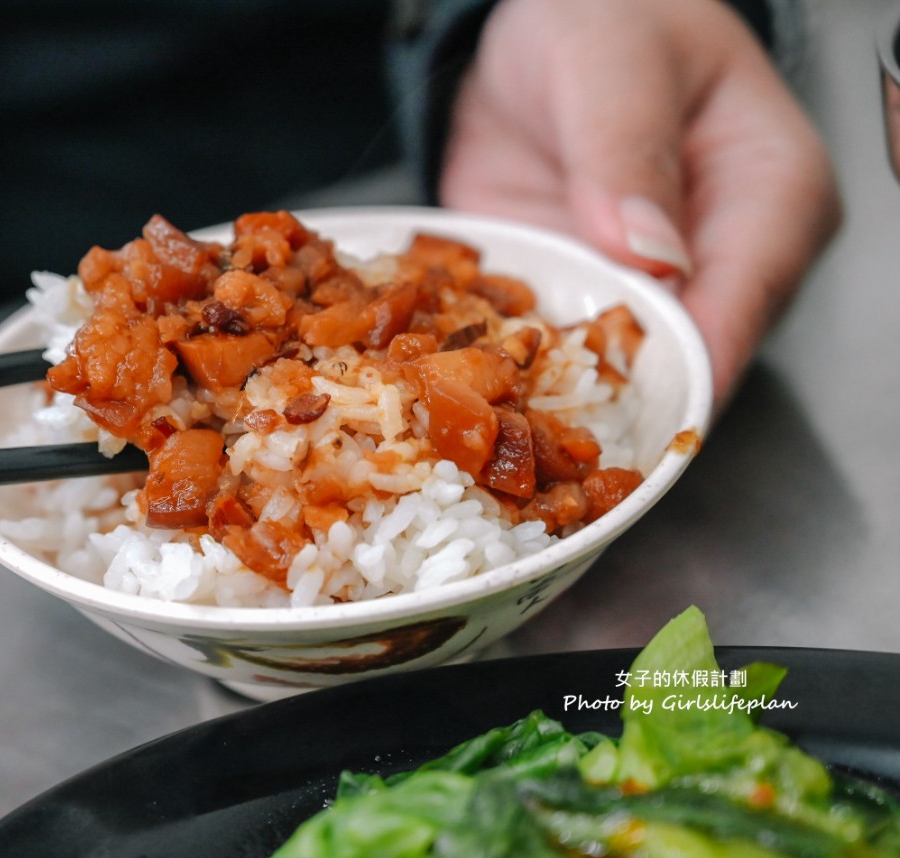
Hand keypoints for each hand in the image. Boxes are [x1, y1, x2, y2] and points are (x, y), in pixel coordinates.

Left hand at [440, 0, 840, 409]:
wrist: (538, 36)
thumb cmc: (604, 19)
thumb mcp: (609, 59)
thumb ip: (625, 146)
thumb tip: (649, 252)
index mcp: (772, 193)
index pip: (746, 300)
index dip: (692, 367)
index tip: (638, 416)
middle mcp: (721, 257)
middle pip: (686, 358)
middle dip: (618, 398)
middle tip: (543, 428)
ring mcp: (649, 288)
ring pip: (618, 372)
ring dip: (559, 396)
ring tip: (501, 422)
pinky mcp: (587, 299)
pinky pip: (556, 353)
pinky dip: (517, 372)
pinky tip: (475, 392)